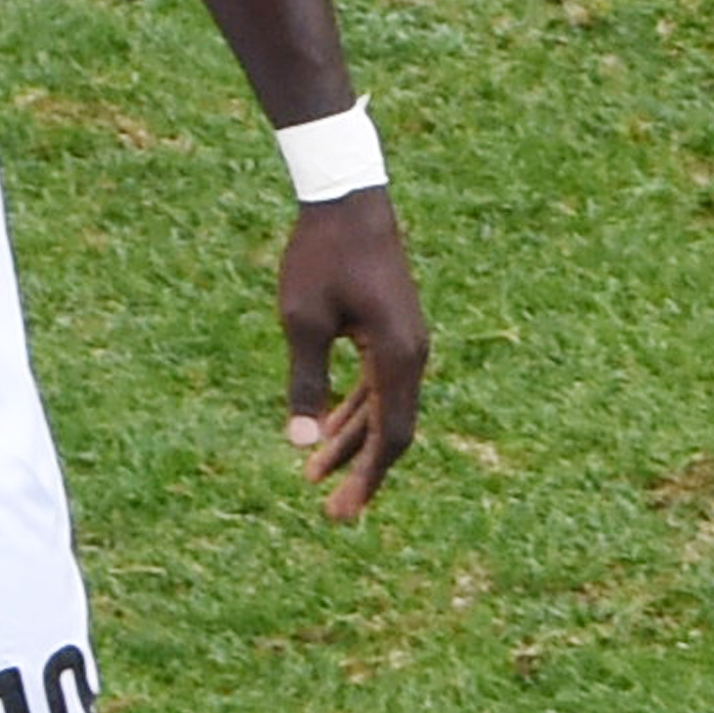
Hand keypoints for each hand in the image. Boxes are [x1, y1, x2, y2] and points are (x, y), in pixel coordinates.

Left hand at [276, 187, 426, 520]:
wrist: (346, 201)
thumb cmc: (320, 256)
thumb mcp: (302, 319)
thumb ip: (305, 381)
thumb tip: (300, 441)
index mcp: (399, 357)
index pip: (391, 436)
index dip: (368, 477)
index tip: (343, 509)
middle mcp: (412, 356)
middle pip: (391, 431)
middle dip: (360, 471)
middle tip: (330, 511)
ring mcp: (405, 345)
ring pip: (382, 410)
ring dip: (351, 443)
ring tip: (313, 477)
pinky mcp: (392, 333)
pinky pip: (376, 386)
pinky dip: (353, 411)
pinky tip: (326, 431)